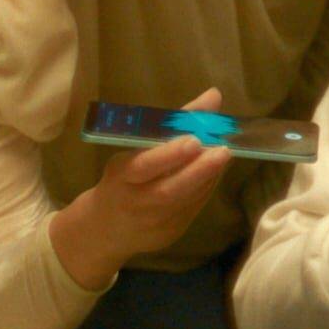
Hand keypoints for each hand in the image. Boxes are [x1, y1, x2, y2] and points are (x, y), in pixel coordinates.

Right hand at [50, 88, 234, 289]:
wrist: (104, 228)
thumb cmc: (123, 178)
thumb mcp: (137, 148)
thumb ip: (176, 121)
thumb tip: (214, 95)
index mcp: (122, 176)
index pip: (144, 167)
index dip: (169, 155)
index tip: (194, 141)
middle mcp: (136, 202)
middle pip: (169, 190)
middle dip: (199, 170)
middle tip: (223, 151)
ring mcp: (153, 223)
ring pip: (187, 200)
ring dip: (209, 176)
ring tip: (223, 154)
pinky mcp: (169, 234)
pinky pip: (192, 209)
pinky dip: (206, 188)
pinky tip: (215, 172)